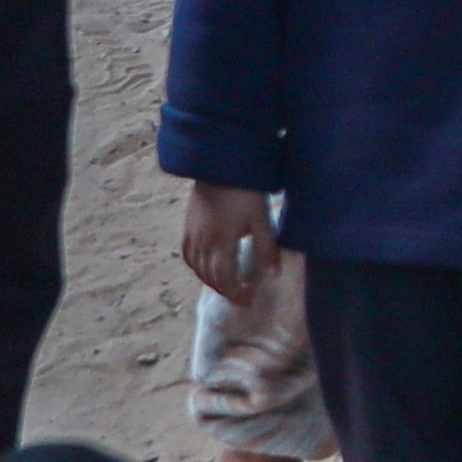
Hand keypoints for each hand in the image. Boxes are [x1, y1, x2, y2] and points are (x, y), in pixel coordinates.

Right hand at [182, 180, 277, 301]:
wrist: (220, 163)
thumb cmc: (245, 189)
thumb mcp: (261, 218)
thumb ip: (266, 248)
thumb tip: (273, 276)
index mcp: (221, 242)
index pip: (225, 279)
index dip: (236, 293)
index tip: (250, 299)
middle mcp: (202, 242)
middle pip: (209, 276)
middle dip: (227, 290)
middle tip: (244, 295)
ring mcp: (192, 233)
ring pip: (196, 267)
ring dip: (212, 280)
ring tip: (229, 283)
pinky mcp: (187, 223)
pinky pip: (187, 253)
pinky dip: (197, 266)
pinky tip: (208, 265)